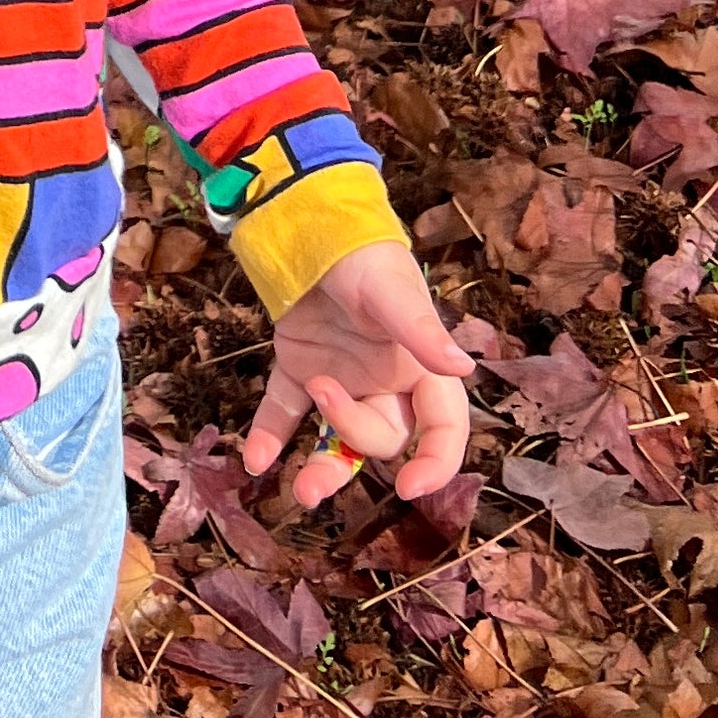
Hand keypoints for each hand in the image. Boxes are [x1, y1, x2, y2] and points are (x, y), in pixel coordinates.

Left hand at [241, 241, 473, 504]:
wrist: (308, 222)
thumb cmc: (363, 255)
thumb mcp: (393, 291)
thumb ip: (422, 332)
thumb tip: (464, 368)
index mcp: (419, 368)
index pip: (443, 427)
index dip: (436, 462)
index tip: (410, 487)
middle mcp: (383, 383)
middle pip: (382, 436)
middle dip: (355, 439)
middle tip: (321, 393)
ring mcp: (339, 379)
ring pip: (335, 439)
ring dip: (321, 469)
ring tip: (298, 495)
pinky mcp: (298, 369)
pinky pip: (286, 411)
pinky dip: (270, 436)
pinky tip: (254, 462)